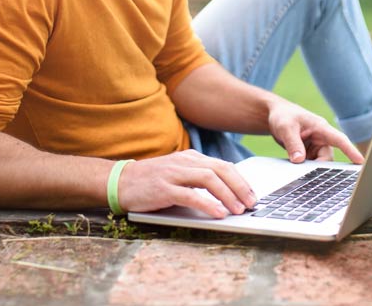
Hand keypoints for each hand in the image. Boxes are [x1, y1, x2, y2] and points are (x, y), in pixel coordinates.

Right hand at [115, 150, 255, 218]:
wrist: (119, 181)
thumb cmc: (151, 182)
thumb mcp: (178, 174)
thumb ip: (198, 178)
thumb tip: (226, 192)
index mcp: (191, 158)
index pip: (223, 165)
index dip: (241, 180)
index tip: (252, 195)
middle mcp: (184, 162)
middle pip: (220, 169)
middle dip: (240, 187)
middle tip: (252, 203)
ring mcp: (173, 174)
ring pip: (209, 179)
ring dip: (228, 195)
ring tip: (238, 209)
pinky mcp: (163, 188)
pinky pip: (190, 195)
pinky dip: (207, 203)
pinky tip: (218, 213)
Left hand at [267, 99, 364, 164]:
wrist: (274, 115)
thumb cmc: (283, 116)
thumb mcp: (286, 128)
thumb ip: (293, 144)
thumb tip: (299, 160)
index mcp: (321, 127)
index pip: (340, 140)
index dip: (351, 151)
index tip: (361, 161)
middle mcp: (321, 137)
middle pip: (328, 157)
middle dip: (320, 166)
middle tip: (307, 173)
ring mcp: (316, 146)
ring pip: (320, 162)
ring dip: (311, 167)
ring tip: (298, 168)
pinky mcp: (309, 152)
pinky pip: (311, 164)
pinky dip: (306, 168)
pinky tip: (296, 168)